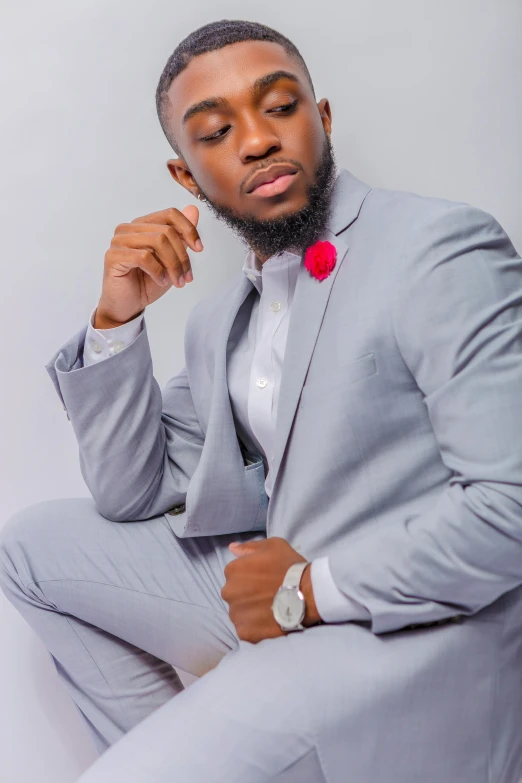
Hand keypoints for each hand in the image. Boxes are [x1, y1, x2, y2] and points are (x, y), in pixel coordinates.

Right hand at [95, 205, 202, 326]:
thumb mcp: (171, 259)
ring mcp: (119, 241)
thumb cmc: (147, 283)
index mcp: (142, 225)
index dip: (188, 229)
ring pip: (157, 242)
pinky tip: (160, 281)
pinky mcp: (114, 256)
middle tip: (187, 277)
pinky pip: (144, 257)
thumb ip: (181, 236)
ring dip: (173, 265)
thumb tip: (193, 210)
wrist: (128, 305)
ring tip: (176, 281)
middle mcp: (129, 229)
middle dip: (182, 256)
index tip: (199, 249)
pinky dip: (158, 271)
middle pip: (166, 231)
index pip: (170, 214)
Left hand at [221, 537, 321, 642]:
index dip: (250, 577)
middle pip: (234, 594)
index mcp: (233, 570)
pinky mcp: (245, 632)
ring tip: (270, 610)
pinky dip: (255, 628)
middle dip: (247, 594)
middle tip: (267, 595)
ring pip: (239, 613)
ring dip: (250, 612)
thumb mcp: (272, 546)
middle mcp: (229, 592)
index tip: (264, 580)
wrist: (307, 593)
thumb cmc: (289, 566)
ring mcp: (236, 614)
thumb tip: (232, 548)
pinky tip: (269, 621)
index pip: (235, 574)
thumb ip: (249, 547)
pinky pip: (246, 629)